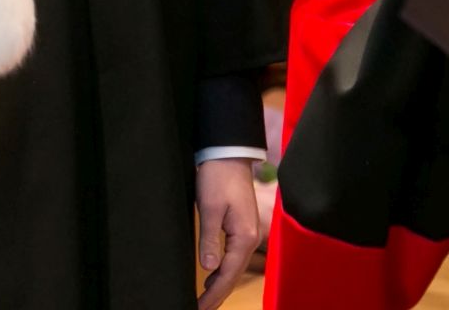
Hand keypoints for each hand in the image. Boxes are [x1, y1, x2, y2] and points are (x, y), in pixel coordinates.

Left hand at [196, 158, 260, 309]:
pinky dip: (223, 271)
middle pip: (233, 275)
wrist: (228, 155)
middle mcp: (249, 239)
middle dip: (217, 295)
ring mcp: (246, 234)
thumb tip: (208, 268)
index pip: (227, 274)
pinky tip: (213, 276)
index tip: (199, 307)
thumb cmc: (218, 177)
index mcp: (243, 237)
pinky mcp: (241, 228)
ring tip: (205, 301)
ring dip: (220, 285)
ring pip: (233, 268)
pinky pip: (233, 257)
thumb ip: (209, 239)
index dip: (214, 294)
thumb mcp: (210, 208)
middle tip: (200, 309)